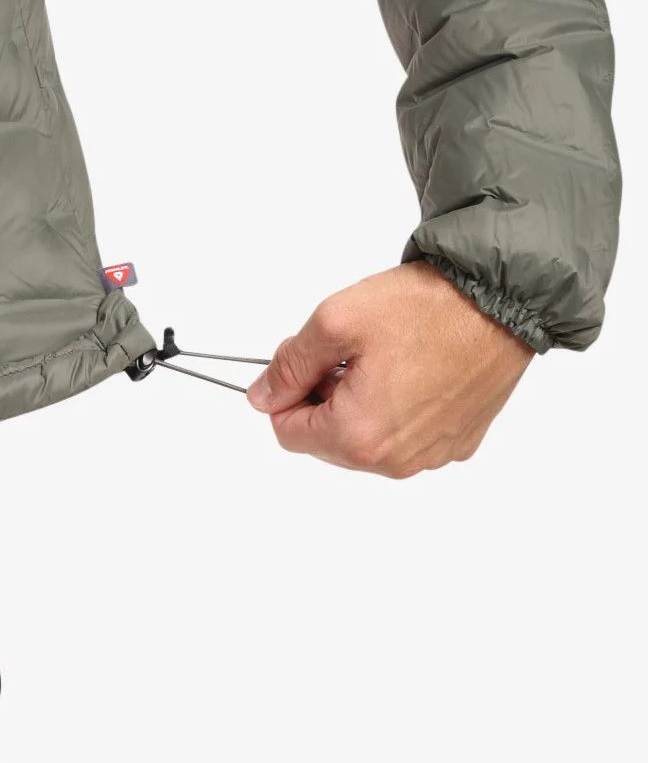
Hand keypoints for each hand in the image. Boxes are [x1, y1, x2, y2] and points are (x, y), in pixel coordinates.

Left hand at [246, 261, 533, 478]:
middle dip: (326, 397)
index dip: (288, 391)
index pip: (288, 434)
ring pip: (368, 438)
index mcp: (358, 438)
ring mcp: (432, 455)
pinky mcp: (459, 442)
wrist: (501, 301)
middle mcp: (397, 462)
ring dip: (363, 402)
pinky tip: (416, 368)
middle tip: (350, 351)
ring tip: (387, 356)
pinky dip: (401, 405)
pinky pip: (409, 434)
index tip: (307, 360)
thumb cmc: (425, 309)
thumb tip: (261, 396)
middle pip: (328, 440)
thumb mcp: (335, 322)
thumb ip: (289, 365)